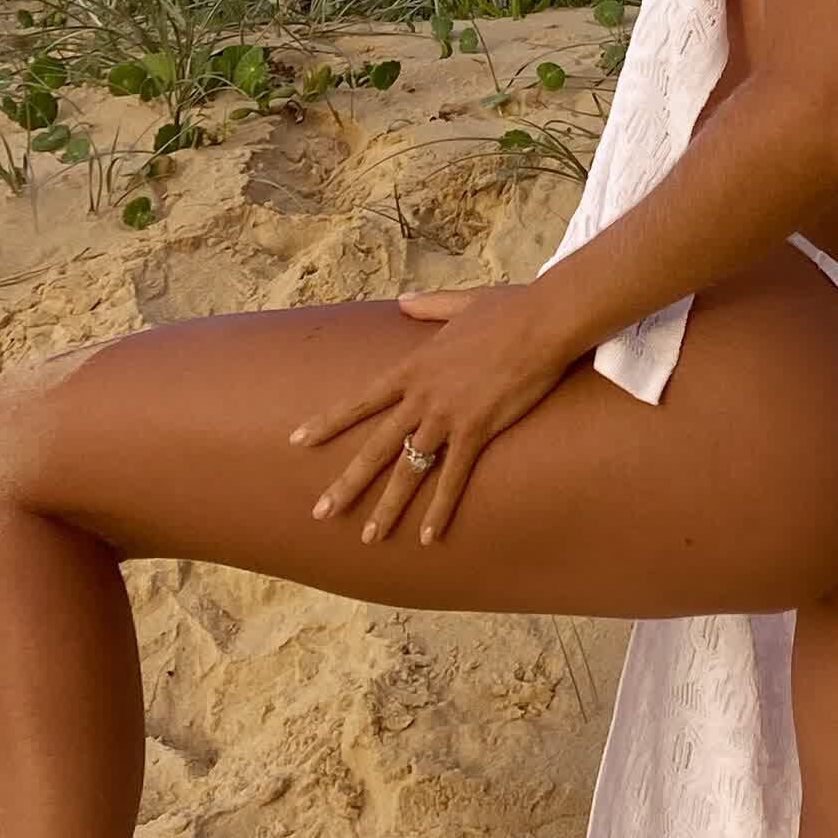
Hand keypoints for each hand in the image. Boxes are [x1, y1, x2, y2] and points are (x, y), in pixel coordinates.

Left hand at [286, 280, 584, 545]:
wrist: (540, 322)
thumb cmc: (507, 310)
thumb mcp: (461, 303)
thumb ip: (429, 305)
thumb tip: (404, 300)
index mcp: (414, 368)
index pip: (361, 401)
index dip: (328, 422)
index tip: (297, 440)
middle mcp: (421, 396)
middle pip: (376, 447)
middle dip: (347, 483)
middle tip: (321, 512)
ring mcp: (446, 416)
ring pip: (409, 470)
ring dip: (388, 507)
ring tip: (371, 537)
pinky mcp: (476, 431)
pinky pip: (453, 478)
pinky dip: (440, 509)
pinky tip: (430, 537)